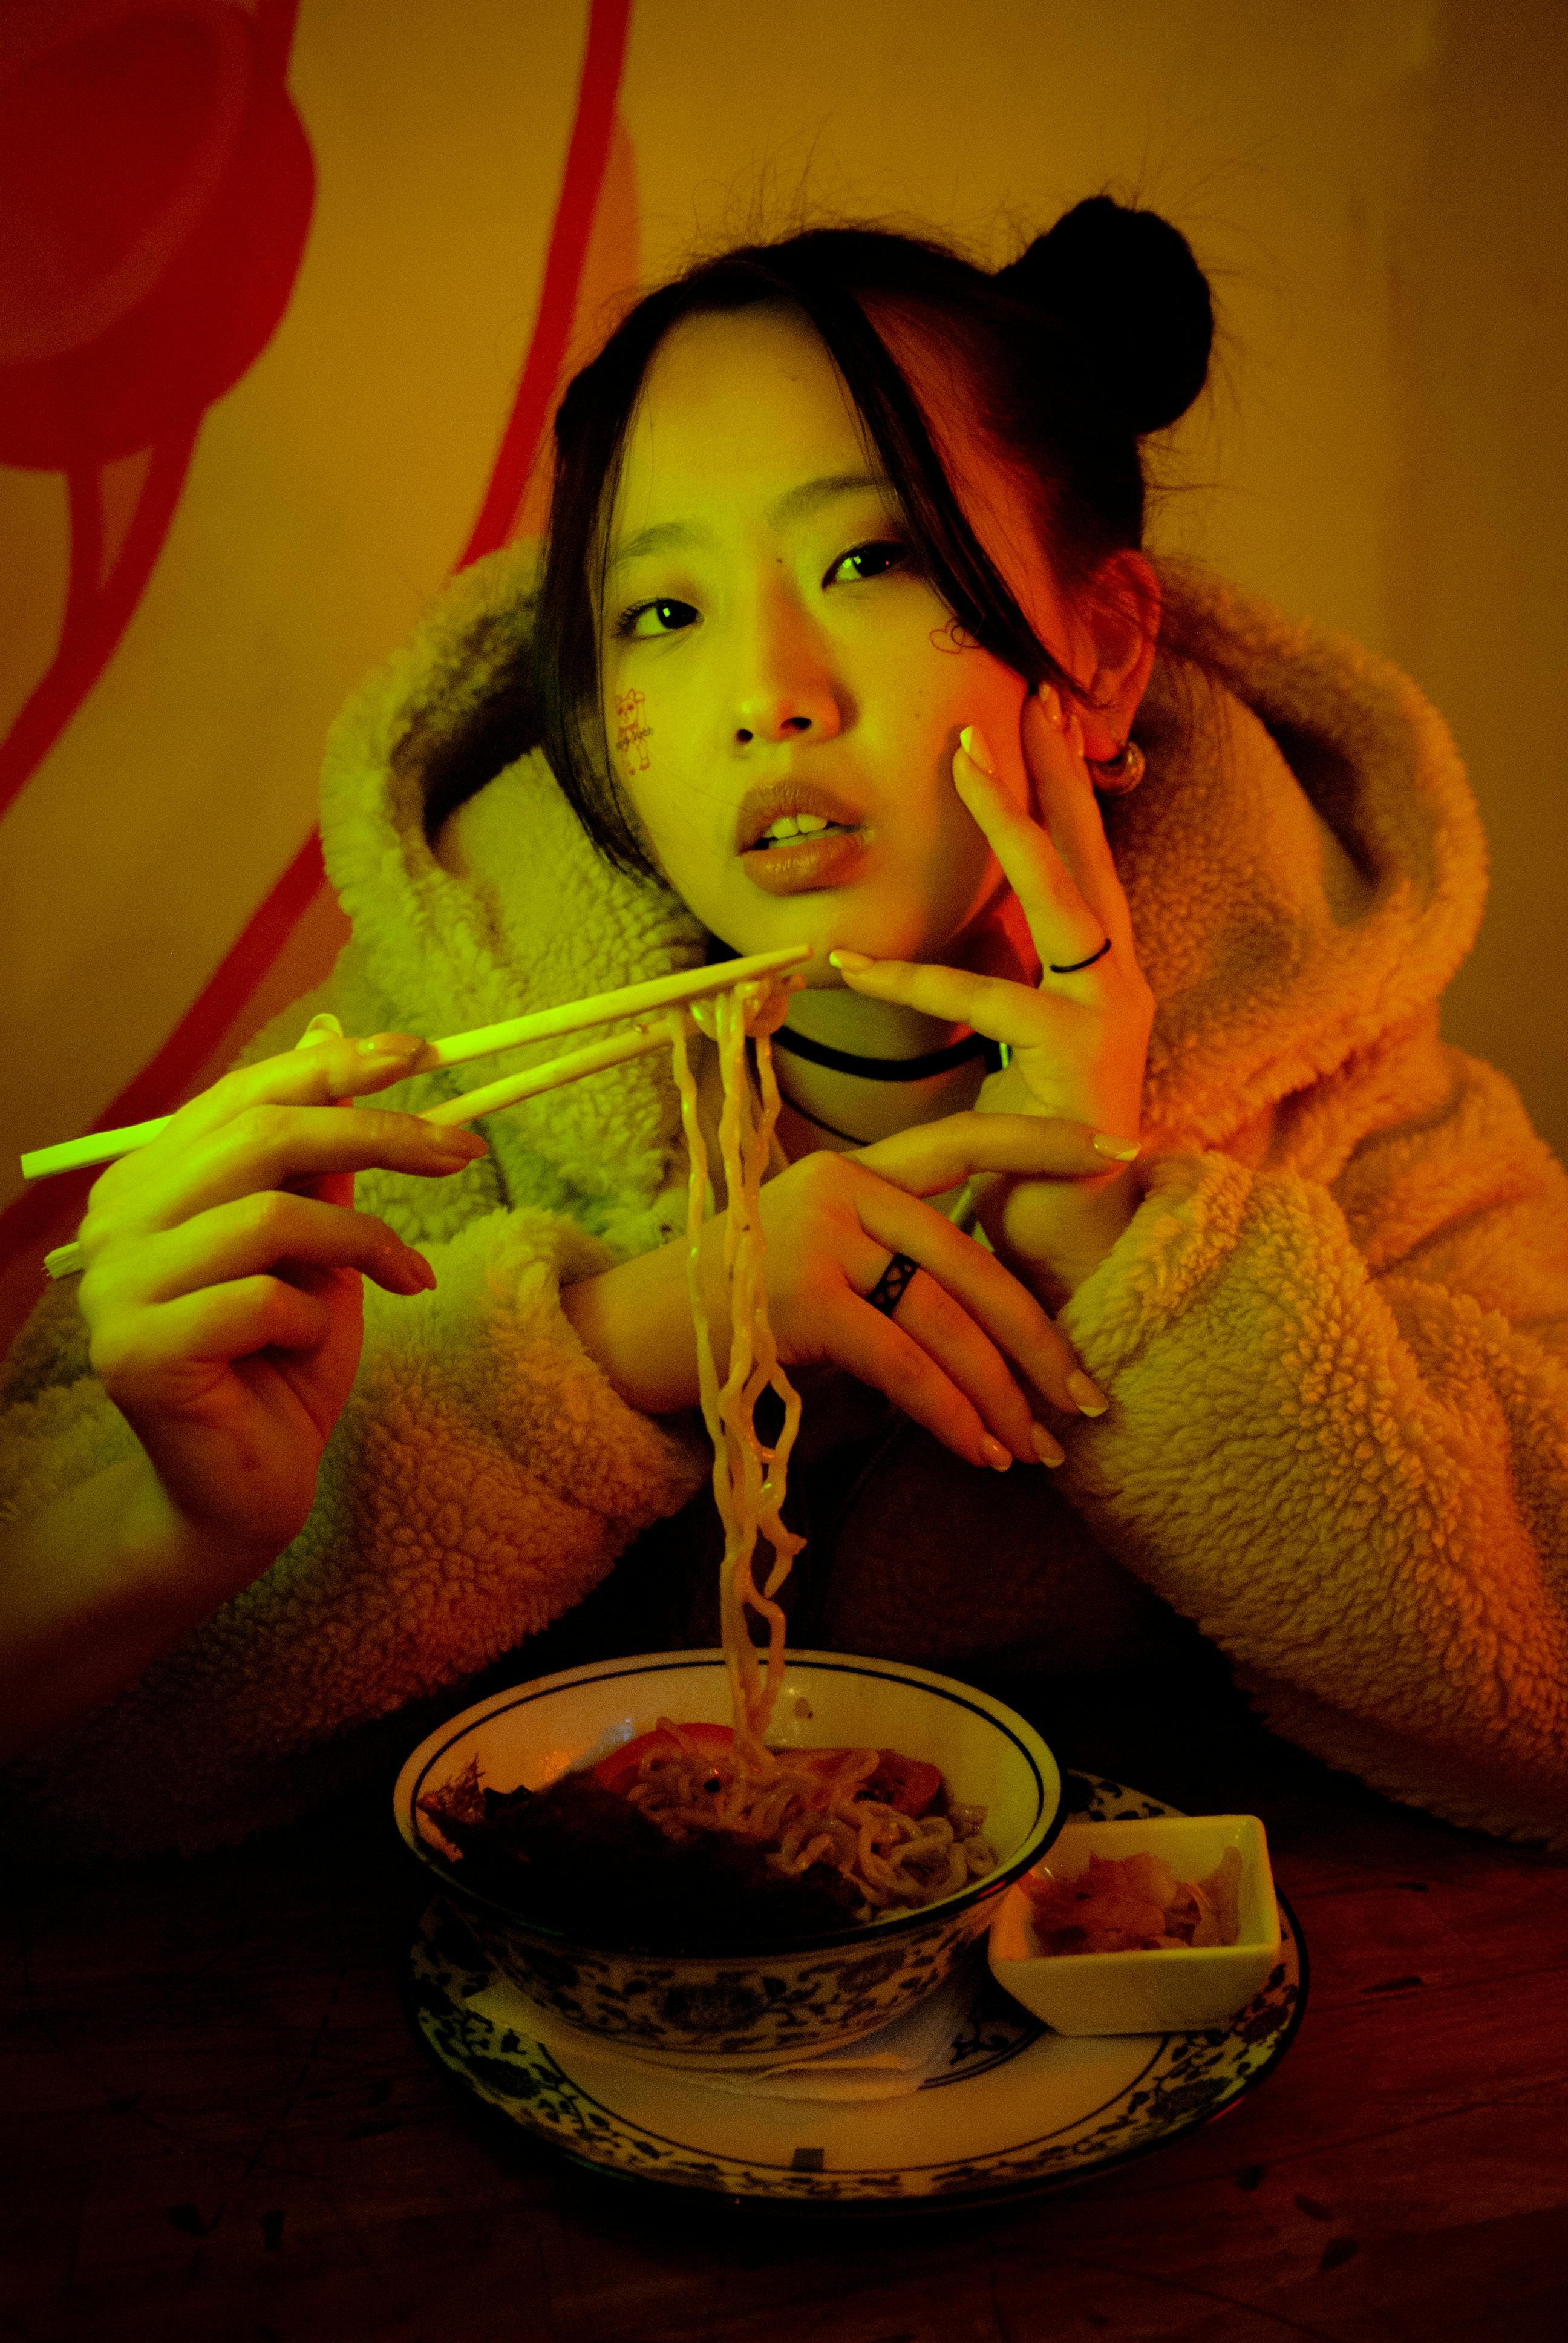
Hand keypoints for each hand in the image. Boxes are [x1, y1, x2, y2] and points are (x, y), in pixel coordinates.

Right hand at [76, 1016, 489, 1570]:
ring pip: (267, 1215)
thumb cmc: (283, 1364)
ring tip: (405, 1277)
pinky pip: (258, 1301)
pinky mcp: (137, 1354)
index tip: (422, 1055)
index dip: (333, 1066)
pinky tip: (310, 1349)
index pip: (243, 1095)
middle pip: (261, 1138)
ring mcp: (114, 1289)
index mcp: (149, 1182)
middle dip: (376, 1135)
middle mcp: (114, 1223)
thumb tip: (332, 1037)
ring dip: (359, 1244)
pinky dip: (311, 1319)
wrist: (245, 1493)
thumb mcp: (317, 1247)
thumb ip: (318, 1159)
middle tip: (463, 1152)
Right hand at [565, 1113, 1117, 1471]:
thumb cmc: (741, 1308)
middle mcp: (842, 1186)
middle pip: (972, 1264)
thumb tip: (1000, 1328)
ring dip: (999, 1397)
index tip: (1120, 1145)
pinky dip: (951, 1417)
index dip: (1043, 1141)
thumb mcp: (822, 1259)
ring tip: (1036, 1450)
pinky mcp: (804, 1299)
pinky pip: (906, 1366)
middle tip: (1087, 1401)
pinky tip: (981, 1454)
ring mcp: (820, 1237)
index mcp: (856, 1168)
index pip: (966, 1140)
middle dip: (1037, 1343)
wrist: (632, 1335)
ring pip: (946, 1323)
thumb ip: (898, 1264)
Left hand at [830, 685, 1154, 1304]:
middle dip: (1053, 772)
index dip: (1059, 794)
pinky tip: (852, 958)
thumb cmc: (1037, 1155)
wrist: (1079, 1245)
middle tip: (1018, 698)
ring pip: (1056, 895)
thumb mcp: (1018, 1056)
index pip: (1082, 868)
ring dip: (1009, 821)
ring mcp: (1110, 1013)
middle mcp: (1119, 984)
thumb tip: (973, 933)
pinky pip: (984, 996)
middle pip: (1085, 855)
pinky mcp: (1078, 1053)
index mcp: (1103, 980)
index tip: (1037, 721)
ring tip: (965, 759)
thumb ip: (1005, 991)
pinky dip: (914, 978)